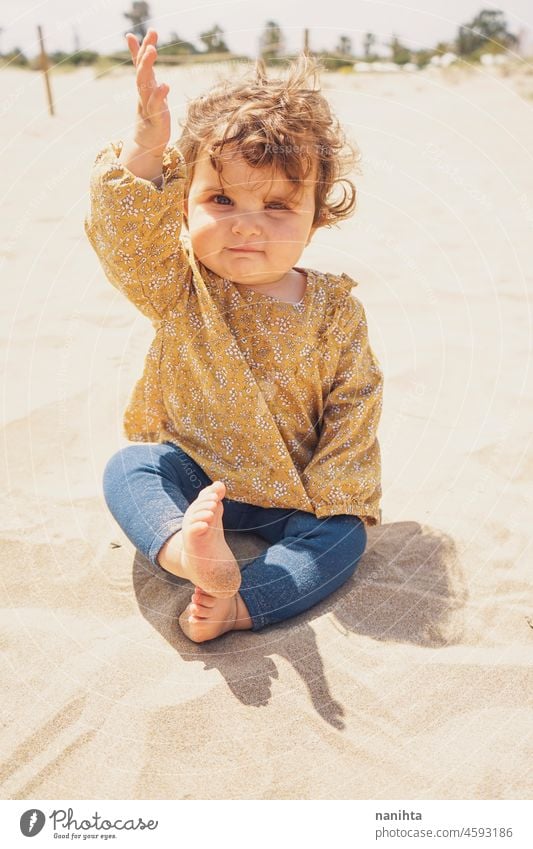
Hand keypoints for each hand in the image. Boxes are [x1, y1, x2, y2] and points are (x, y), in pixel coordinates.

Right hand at [125, 28, 170, 158]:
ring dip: (147, 67)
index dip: (138, 49)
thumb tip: (148, 52)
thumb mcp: (151, 91)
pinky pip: (155, 105)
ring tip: (153, 50)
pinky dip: (159, 95)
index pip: (140, 65)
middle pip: (141, 72)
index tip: (135, 34)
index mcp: (144, 86)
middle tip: (150, 40)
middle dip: (144, 55)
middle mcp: (144, 94)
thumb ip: (149, 74)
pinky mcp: (156, 118)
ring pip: (144, 85)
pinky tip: (165, 85)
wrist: (148, 142)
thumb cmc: (152, 114)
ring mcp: (148, 105)